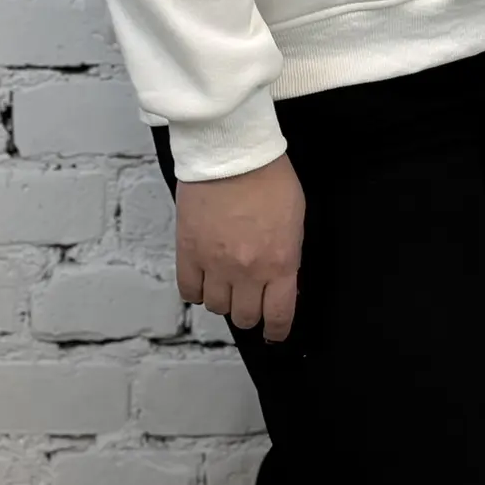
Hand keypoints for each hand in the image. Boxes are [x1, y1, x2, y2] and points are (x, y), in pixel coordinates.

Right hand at [175, 151, 304, 342]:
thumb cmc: (269, 176)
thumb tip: (282, 279)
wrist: (231, 151)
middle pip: (245, 317)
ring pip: (217, 307)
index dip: (277, 330)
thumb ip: (288, 254)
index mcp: (279, 263)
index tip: (274, 332)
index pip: (279, 316)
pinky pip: (189, 291)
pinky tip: (203, 279)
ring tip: (226, 283)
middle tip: (249, 300)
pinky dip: (197, 290)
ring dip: (223, 299)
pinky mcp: (188, 252)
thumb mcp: (295, 218)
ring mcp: (215, 264)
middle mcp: (247, 272)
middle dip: (250, 312)